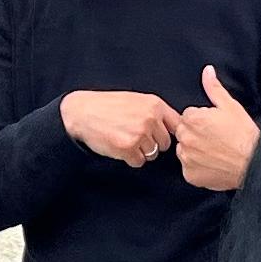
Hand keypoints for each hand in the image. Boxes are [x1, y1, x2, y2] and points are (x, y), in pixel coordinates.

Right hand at [61, 89, 181, 166]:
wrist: (82, 112)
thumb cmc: (108, 106)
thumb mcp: (136, 100)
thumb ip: (156, 112)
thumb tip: (176, 127)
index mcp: (155, 104)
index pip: (178, 125)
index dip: (170, 133)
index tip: (160, 135)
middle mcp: (150, 119)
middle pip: (165, 143)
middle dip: (153, 143)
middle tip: (135, 136)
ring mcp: (140, 134)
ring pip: (153, 154)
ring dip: (141, 152)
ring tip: (125, 139)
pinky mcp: (128, 148)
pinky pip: (139, 162)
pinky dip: (130, 158)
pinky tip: (119, 146)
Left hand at [172, 66, 259, 191]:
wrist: (254, 164)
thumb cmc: (244, 136)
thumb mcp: (231, 106)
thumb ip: (214, 88)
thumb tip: (207, 71)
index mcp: (193, 119)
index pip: (188, 115)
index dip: (203, 120)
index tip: (214, 126)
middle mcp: (186, 138)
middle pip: (184, 132)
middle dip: (196, 133)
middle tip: (216, 139)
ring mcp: (187, 158)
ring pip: (185, 150)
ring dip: (195, 150)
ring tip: (215, 152)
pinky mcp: (190, 175)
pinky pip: (189, 168)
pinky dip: (198, 167)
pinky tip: (213, 163)